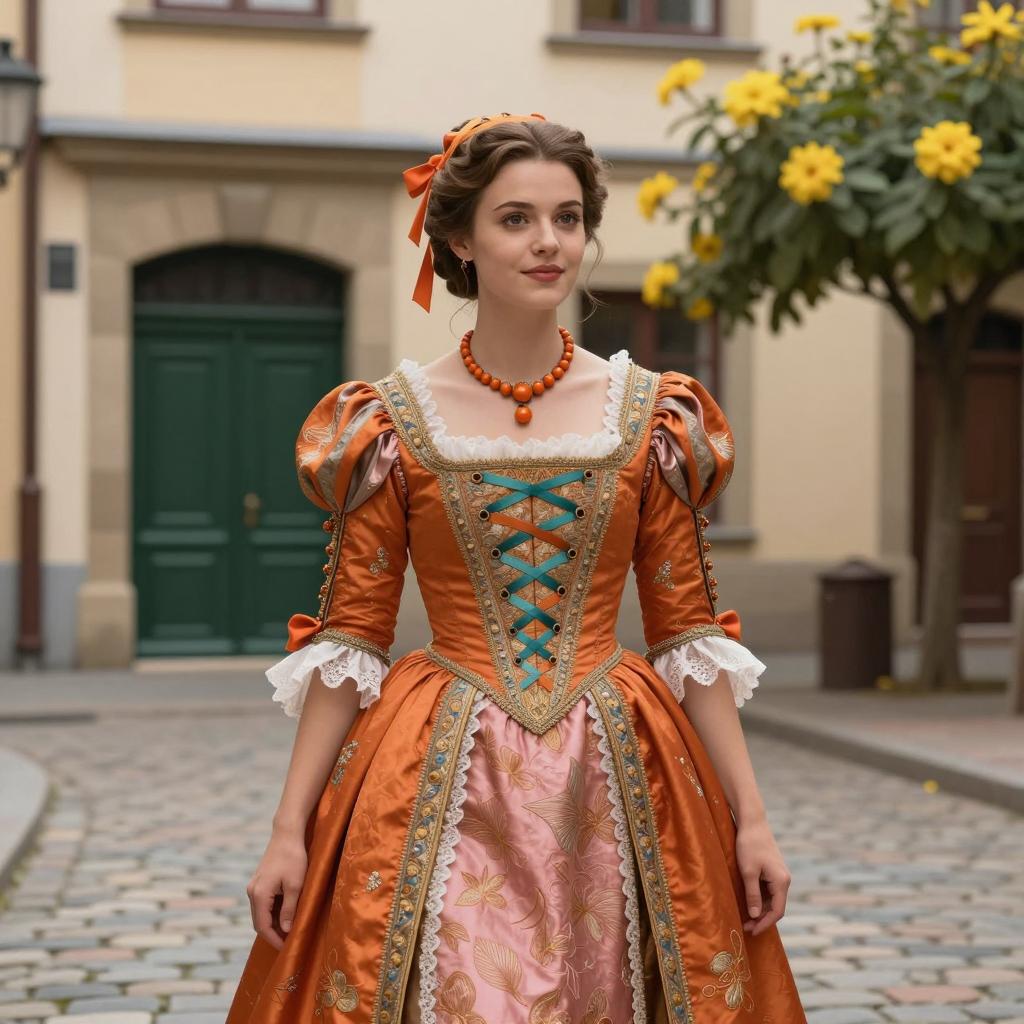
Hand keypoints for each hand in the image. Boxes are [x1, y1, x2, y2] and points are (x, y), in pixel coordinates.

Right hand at [246, 830, 307, 950]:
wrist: (287, 834)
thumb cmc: (294, 858)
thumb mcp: (295, 885)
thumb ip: (289, 908)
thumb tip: (286, 930)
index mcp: (259, 894)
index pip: (263, 926)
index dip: (275, 939)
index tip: (287, 949)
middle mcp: (252, 892)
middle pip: (259, 922)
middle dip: (273, 934)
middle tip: (289, 943)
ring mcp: (254, 887)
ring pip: (261, 913)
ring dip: (273, 924)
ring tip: (289, 932)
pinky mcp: (259, 882)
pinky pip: (263, 904)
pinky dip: (272, 913)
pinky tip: (285, 916)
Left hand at [734, 818, 790, 936]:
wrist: (752, 823)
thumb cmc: (749, 845)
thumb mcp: (748, 872)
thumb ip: (752, 895)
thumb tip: (755, 916)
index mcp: (781, 881)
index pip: (777, 911)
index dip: (765, 923)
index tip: (752, 931)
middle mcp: (784, 880)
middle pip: (776, 907)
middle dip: (762, 919)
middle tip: (746, 926)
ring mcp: (779, 875)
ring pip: (772, 899)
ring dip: (760, 909)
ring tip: (745, 917)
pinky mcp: (773, 871)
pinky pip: (769, 890)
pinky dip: (760, 899)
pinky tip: (749, 903)